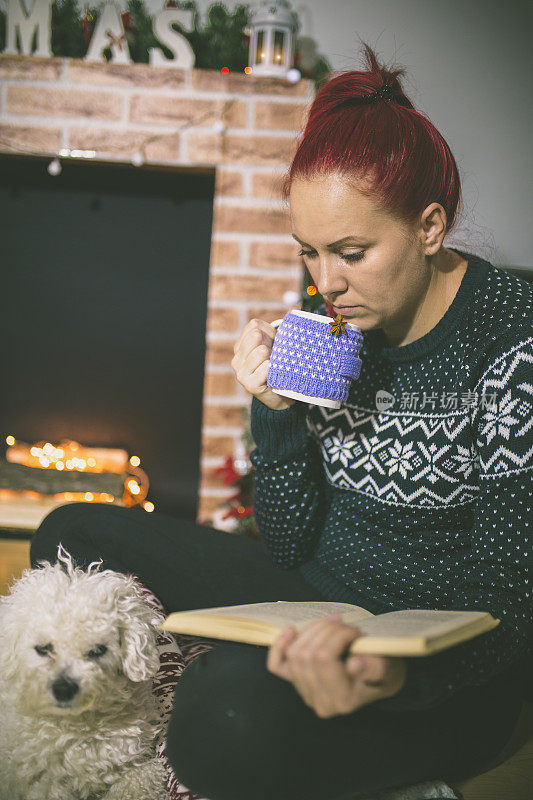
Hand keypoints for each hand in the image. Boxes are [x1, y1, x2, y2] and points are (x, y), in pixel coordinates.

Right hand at [231, 317, 294, 410]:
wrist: (282, 396)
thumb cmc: (280, 366)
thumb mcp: (281, 344)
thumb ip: (286, 326)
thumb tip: (296, 308)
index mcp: (241, 345)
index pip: (254, 325)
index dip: (270, 331)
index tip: (275, 344)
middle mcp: (237, 358)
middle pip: (255, 335)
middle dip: (271, 344)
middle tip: (275, 357)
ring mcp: (240, 372)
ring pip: (260, 351)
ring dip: (274, 358)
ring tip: (275, 366)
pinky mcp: (249, 384)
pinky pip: (265, 368)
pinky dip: (274, 370)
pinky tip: (275, 376)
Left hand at [266, 614, 406, 717]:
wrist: (377, 675)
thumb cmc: (382, 668)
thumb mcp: (386, 666)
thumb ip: (374, 667)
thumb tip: (354, 666)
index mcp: (342, 701)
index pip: (325, 659)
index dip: (337, 636)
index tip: (355, 629)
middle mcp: (320, 702)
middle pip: (307, 655)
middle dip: (325, 630)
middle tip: (344, 622)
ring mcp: (305, 692)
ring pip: (293, 654)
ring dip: (311, 631)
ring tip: (330, 622)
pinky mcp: (296, 682)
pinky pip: (277, 665)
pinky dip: (280, 645)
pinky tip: (292, 630)